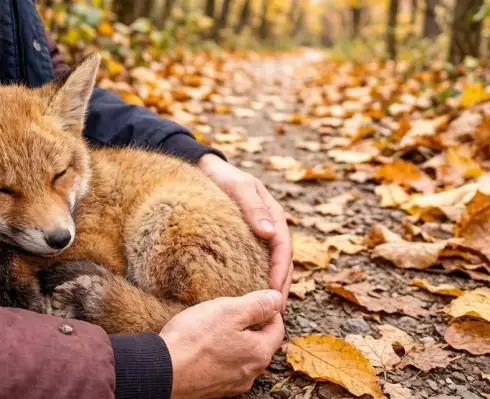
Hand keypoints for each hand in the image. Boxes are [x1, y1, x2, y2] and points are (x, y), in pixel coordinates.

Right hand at [160, 290, 284, 398]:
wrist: (161, 370)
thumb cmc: (194, 339)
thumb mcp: (229, 311)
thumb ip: (258, 305)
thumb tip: (277, 299)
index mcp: (259, 353)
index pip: (277, 328)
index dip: (269, 311)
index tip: (257, 300)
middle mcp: (250, 373)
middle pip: (259, 344)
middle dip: (250, 327)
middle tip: (233, 312)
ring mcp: (231, 384)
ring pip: (240, 357)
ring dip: (234, 343)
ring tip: (215, 329)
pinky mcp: (213, 389)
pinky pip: (223, 368)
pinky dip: (219, 356)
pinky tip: (203, 347)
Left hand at [197, 154, 292, 310]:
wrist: (206, 170)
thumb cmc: (221, 177)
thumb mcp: (238, 187)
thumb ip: (253, 208)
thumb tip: (270, 233)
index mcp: (274, 214)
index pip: (283, 248)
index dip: (281, 271)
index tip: (274, 292)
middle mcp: (270, 226)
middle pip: (282, 261)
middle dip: (280, 286)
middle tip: (274, 311)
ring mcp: (260, 234)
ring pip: (271, 264)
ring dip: (271, 286)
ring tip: (265, 310)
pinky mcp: (246, 241)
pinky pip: (256, 262)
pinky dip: (257, 278)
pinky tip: (249, 295)